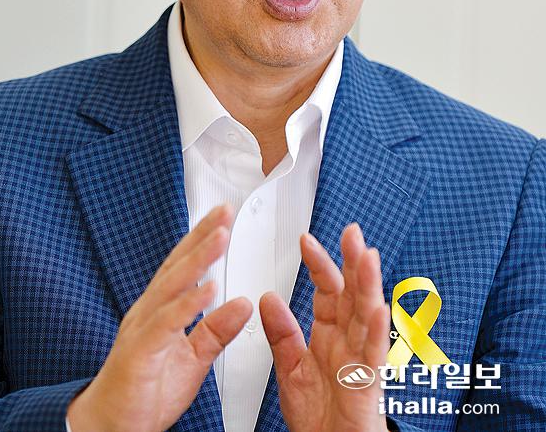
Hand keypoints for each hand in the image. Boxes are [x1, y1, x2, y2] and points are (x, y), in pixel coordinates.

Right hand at [67, 203, 251, 431]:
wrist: (114, 426)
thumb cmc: (146, 391)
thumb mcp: (193, 357)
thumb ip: (216, 330)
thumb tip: (242, 303)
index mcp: (161, 309)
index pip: (184, 265)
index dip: (203, 239)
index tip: (224, 217)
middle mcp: (149, 311)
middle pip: (178, 265)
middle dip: (202, 236)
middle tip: (225, 213)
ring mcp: (142, 328)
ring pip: (172, 286)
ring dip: (198, 259)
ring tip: (220, 237)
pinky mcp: (140, 351)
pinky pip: (166, 323)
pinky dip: (188, 304)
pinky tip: (208, 289)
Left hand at [260, 224, 389, 431]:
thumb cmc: (318, 417)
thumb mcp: (290, 369)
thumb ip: (282, 334)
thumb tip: (268, 298)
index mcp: (329, 334)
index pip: (327, 290)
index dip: (318, 264)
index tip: (306, 240)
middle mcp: (347, 341)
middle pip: (352, 294)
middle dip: (352, 262)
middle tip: (351, 233)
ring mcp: (360, 359)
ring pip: (368, 316)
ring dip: (369, 286)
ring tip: (367, 257)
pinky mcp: (368, 384)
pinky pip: (373, 355)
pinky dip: (376, 331)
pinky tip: (377, 309)